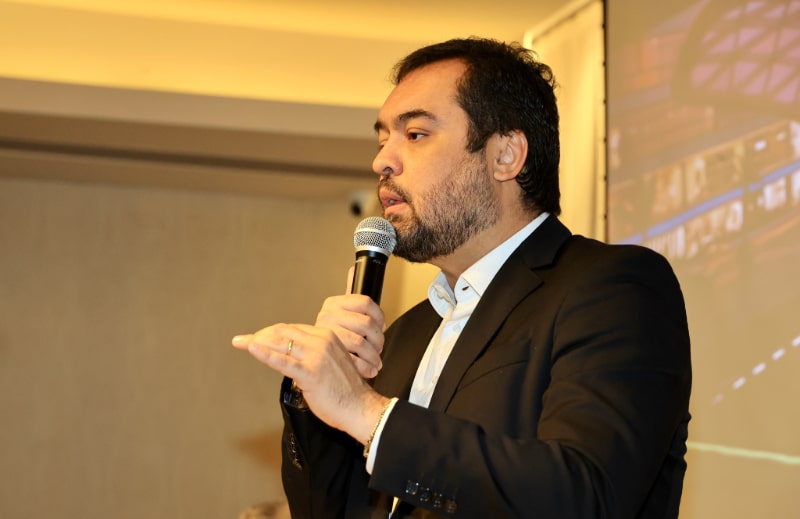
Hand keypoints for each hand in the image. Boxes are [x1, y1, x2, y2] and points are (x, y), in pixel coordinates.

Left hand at [232, 323, 388, 442]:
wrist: (360, 407)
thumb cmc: (346, 391)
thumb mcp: (331, 363)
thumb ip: (313, 355)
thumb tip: (291, 357)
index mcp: (327, 336)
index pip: (293, 329)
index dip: (272, 332)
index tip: (258, 337)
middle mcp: (321, 341)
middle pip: (283, 332)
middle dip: (260, 335)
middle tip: (243, 340)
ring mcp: (316, 355)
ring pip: (280, 343)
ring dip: (257, 342)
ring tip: (241, 343)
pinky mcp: (310, 372)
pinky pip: (283, 361)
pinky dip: (265, 354)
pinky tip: (252, 349)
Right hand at [314, 293, 384, 378]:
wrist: (309, 357)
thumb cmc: (331, 339)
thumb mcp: (341, 320)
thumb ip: (358, 317)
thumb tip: (381, 326)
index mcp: (334, 303)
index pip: (366, 303)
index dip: (379, 317)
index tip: (380, 327)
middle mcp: (328, 316)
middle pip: (367, 323)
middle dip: (378, 339)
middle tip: (378, 348)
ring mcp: (326, 334)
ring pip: (361, 342)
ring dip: (373, 355)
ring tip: (375, 362)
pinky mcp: (326, 353)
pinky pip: (353, 360)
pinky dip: (366, 367)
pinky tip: (369, 370)